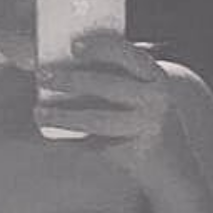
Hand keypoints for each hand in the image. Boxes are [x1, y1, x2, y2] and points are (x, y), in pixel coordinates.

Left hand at [34, 33, 192, 180]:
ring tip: (38, 113)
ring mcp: (147, 127)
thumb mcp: (142, 93)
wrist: (173, 167)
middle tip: (42, 75)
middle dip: (72, 80)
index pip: (129, 54)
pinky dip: (71, 143)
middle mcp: (157, 99)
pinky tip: (49, 138)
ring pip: (98, 119)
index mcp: (156, 77)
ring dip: (64, 115)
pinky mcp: (136, 154)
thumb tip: (67, 58)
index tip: (73, 45)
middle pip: (109, 85)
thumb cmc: (146, 119)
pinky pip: (96, 147)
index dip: (101, 47)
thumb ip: (117, 75)